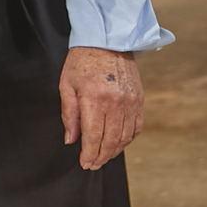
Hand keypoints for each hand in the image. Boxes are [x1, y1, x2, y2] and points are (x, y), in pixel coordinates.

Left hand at [59, 45, 142, 168]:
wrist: (106, 42)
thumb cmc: (81, 62)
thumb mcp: (66, 85)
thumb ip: (68, 114)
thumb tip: (71, 139)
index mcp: (94, 98)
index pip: (93, 135)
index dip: (89, 153)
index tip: (84, 163)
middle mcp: (116, 102)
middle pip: (110, 139)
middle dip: (101, 156)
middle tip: (92, 165)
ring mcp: (131, 102)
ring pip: (125, 136)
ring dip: (114, 151)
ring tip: (103, 158)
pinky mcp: (139, 100)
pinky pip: (136, 127)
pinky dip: (127, 139)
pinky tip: (118, 144)